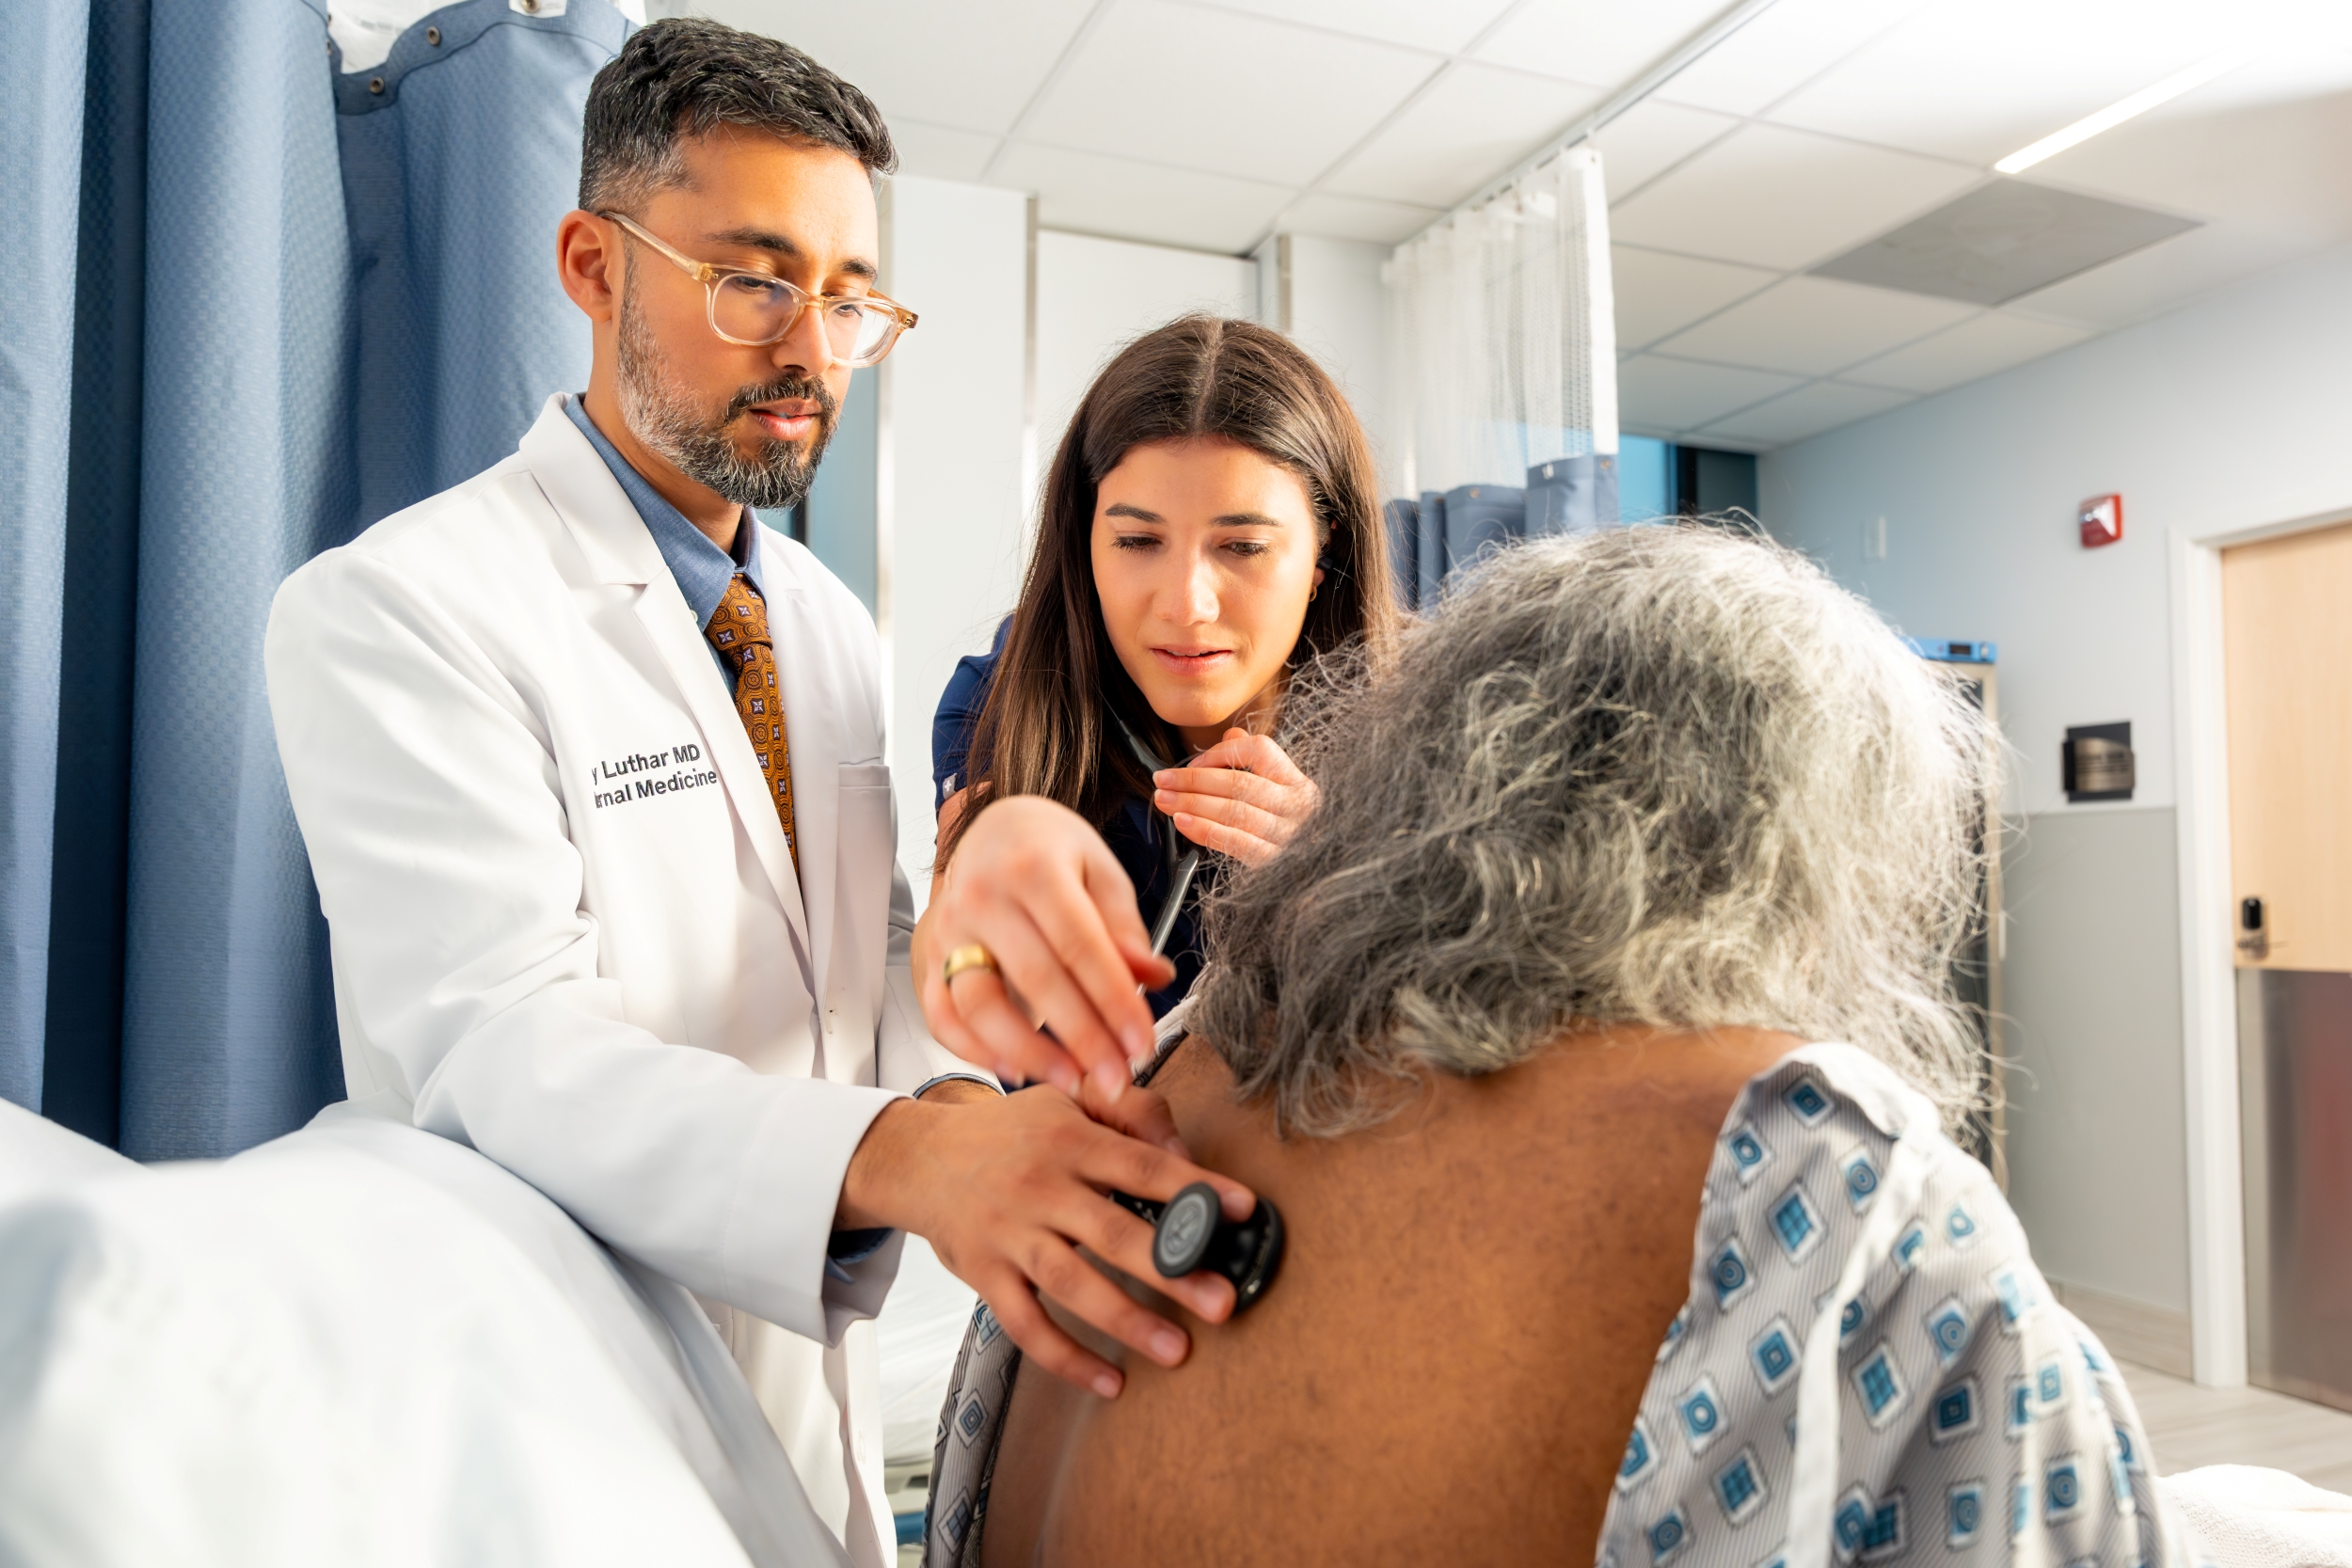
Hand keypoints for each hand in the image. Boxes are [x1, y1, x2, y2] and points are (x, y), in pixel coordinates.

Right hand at [840, 1080, 1252, 1397]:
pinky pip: (1027, 1325)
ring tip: (1178, 1349)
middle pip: (1112, 1232)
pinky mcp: (985, 1275)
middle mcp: (1040, 1187)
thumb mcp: (1067, 1100)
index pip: (1141, 1164)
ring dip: (1127, 1321)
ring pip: (1072, 1284)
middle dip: (1171, 1269)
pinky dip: (1066, 1357)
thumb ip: (1131, 1113)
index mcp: (1069, 1140)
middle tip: (1222, 1301)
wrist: (920, 1158)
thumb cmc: (1011, 1132)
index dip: (1193, 1186)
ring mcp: (1010, 1235)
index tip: (1243, 1208)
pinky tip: (1109, 1382)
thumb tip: (1184, 1153)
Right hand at [916, 795, 1174, 1096]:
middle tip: (1116, 1076)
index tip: (1141, 1041)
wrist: (992, 829)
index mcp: (1033, 867)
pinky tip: (1015, 1069)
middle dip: (1082, 1037)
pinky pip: (943, 1016)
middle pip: (1035, 978)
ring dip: (1027, 1052)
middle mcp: (983, 897)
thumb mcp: (1100, 871)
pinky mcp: (930, 959)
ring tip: (1070, 1080)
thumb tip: (1152, 977)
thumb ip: (1124, 928)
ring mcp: (950, 930)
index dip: (1114, 1000)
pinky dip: (973, 1051)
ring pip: (979, 1004)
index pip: (1080, 944)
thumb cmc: (1049, 851)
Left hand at [1152, 729, 1317, 867]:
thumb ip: (1254, 762)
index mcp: (1297, 782)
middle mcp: (1297, 806)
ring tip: (1165, 800)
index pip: (1260, 751)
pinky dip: (1205, 830)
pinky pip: (1235, 842)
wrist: (1306, 873)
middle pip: (1240, 783)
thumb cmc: (1283, 827)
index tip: (1192, 762)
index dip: (1222, 752)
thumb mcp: (1278, 792)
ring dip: (1192, 804)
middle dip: (1193, 780)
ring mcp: (1288, 835)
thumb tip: (1231, 734)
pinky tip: (1183, 822)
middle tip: (1162, 780)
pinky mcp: (1273, 862)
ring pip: (1234, 812)